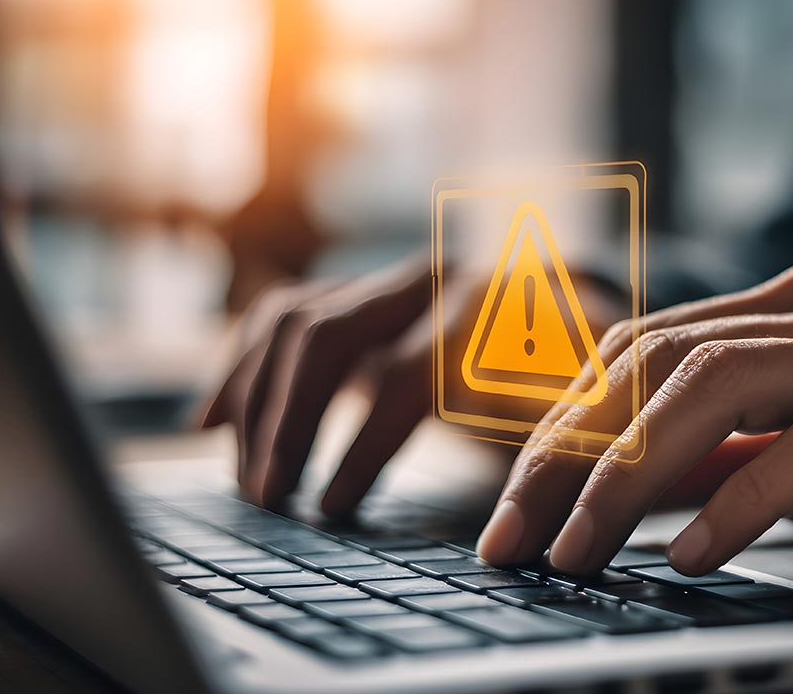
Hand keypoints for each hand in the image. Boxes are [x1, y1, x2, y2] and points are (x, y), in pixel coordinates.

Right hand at [202, 254, 618, 513]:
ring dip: (256, 402)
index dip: (360, 447)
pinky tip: (209, 422)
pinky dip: (238, 367)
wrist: (568, 311)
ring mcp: (379, 283)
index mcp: (481, 307)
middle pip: (325, 336)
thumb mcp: (583, 399)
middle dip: (289, 422)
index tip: (330, 511)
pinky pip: (276, 318)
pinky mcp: (351, 298)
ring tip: (251, 483)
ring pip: (290, 322)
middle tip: (272, 498)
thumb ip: (563, 422)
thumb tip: (540, 466)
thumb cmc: (575, 374)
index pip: (400, 373)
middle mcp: (420, 281)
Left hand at [477, 266, 792, 574]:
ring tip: (576, 551)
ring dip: (626, 476)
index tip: (514, 501)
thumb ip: (731, 441)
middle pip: (651, 363)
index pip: (636, 349)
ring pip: (711, 389)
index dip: (561, 422)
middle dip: (565, 453)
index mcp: (781, 308)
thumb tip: (631, 483)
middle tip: (512, 535)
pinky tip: (693, 553)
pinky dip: (740, 498)